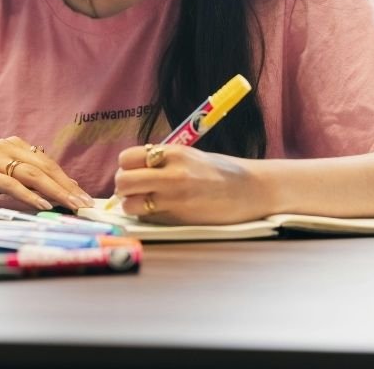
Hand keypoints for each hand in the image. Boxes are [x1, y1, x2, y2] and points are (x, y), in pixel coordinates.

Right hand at [0, 136, 92, 211]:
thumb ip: (22, 177)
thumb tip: (52, 190)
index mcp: (15, 145)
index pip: (48, 164)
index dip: (68, 181)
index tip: (84, 197)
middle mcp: (8, 147)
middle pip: (45, 168)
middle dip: (68, 187)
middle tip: (85, 204)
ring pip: (32, 175)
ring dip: (55, 192)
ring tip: (71, 206)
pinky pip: (11, 184)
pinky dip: (29, 195)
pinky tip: (43, 204)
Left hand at [113, 144, 272, 224]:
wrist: (250, 191)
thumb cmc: (218, 172)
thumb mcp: (188, 156)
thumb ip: (161, 160)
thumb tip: (131, 168)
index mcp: (173, 154)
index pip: (127, 158)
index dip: (126, 166)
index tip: (133, 170)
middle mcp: (171, 176)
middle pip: (123, 181)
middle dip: (123, 186)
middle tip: (132, 188)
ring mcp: (174, 200)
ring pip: (130, 204)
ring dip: (132, 204)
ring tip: (145, 202)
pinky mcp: (178, 220)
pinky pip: (147, 219)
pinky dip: (147, 216)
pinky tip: (162, 211)